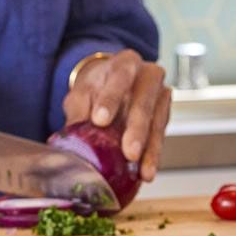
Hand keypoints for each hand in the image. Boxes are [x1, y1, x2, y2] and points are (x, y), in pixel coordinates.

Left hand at [64, 51, 171, 181]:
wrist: (111, 84)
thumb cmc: (96, 87)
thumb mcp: (81, 93)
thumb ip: (78, 111)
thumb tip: (70, 138)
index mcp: (126, 62)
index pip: (119, 77)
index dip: (110, 99)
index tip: (100, 120)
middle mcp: (149, 75)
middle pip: (144, 103)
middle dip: (137, 130)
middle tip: (129, 153)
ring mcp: (160, 95)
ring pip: (157, 123)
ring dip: (150, 150)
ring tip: (144, 171)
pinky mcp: (165, 115)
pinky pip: (160, 136)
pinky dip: (153, 156)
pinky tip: (147, 172)